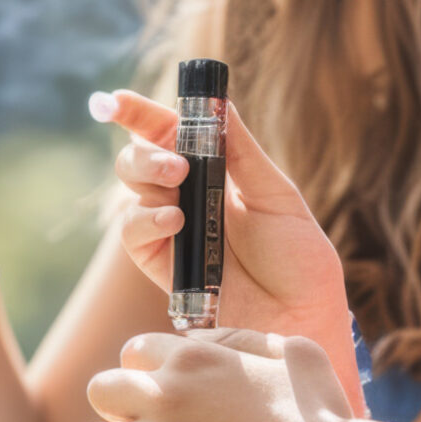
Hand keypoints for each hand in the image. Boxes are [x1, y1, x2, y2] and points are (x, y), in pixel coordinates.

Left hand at [56, 329, 362, 421]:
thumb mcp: (294, 352)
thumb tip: (205, 339)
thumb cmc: (325, 417)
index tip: (162, 401)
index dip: (146, 377)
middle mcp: (164, 392)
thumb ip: (244, 338)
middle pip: (103, 390)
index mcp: (193, 356)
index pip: (135, 353)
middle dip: (118, 411)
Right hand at [100, 90, 360, 407]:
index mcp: (216, 174)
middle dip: (146, 149)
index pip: (170, 134)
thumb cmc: (300, 261)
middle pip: (141, 158)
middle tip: (175, 162)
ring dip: (146, 178)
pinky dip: (145, 220)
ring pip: (131, 191)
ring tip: (177, 187)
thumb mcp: (278, 196)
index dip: (141, 114)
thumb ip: (243, 153)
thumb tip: (220, 104)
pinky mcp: (163, 267)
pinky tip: (173, 220)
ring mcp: (173, 232)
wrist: (302, 319)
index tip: (117, 101)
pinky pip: (134, 235)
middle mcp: (188, 198)